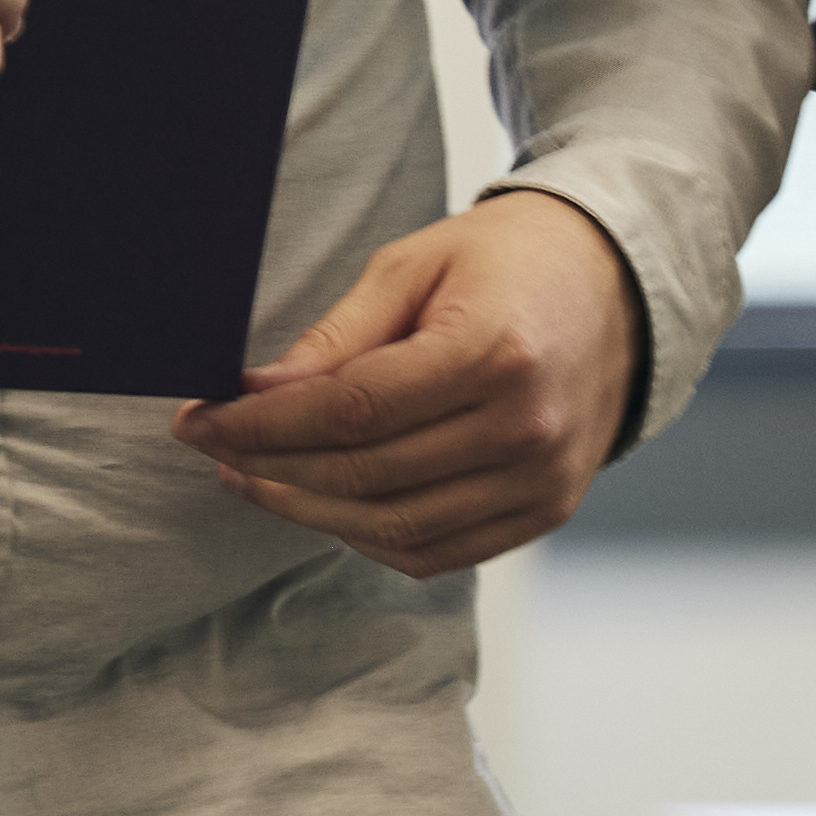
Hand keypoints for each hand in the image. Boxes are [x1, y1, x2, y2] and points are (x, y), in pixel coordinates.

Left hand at [179, 190, 636, 578]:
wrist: (616, 286)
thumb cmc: (507, 263)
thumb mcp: (412, 267)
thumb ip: (335, 338)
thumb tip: (254, 393)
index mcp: (491, 353)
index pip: (349, 413)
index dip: (261, 426)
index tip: (200, 421)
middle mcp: (524, 428)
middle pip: (364, 476)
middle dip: (268, 468)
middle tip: (214, 449)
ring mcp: (542, 481)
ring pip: (393, 528)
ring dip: (307, 512)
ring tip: (253, 479)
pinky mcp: (546, 511)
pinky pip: (438, 552)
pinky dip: (369, 539)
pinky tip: (324, 506)